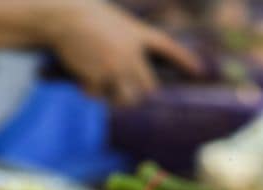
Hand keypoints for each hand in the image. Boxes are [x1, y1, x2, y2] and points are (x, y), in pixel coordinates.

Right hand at [46, 0, 200, 105]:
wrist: (63, 17)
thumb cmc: (84, 18)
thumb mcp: (114, 23)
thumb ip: (127, 46)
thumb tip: (130, 78)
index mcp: (137, 34)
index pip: (168, 48)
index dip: (184, 60)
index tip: (199, 71)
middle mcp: (132, 54)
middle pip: (148, 88)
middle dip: (137, 94)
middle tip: (123, 92)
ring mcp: (116, 67)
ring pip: (126, 99)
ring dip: (115, 98)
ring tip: (102, 87)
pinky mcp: (99, 78)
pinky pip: (98, 95)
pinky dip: (89, 90)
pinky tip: (81, 76)